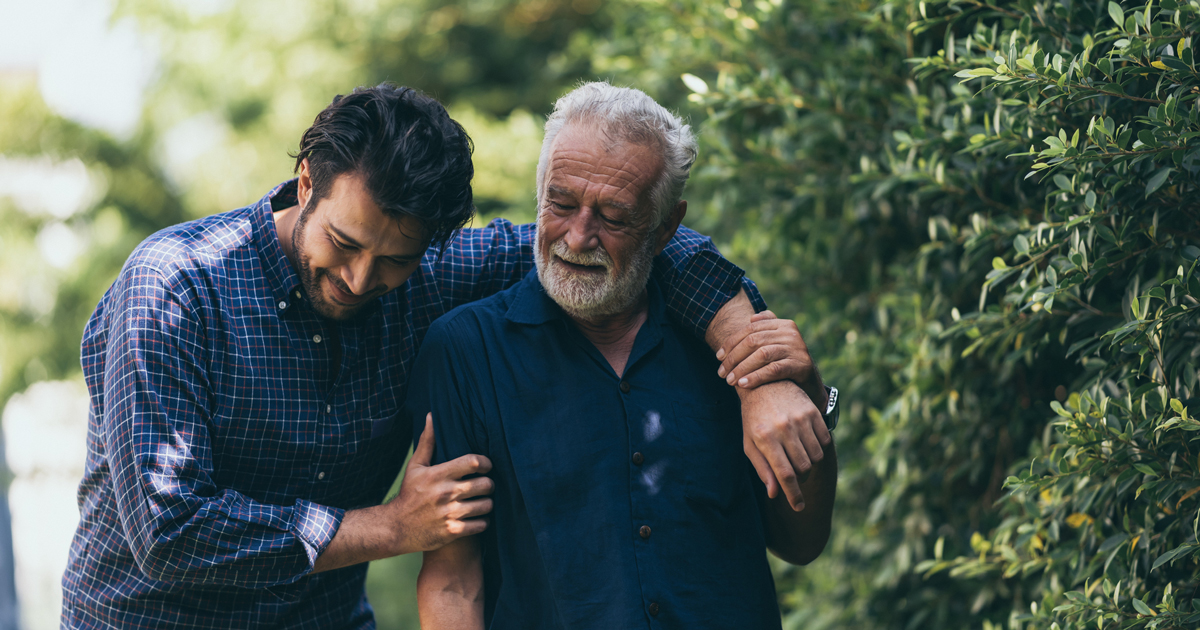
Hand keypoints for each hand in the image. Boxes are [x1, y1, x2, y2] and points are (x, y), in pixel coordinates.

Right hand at [386, 414, 493, 553]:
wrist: (395, 528)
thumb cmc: (409, 494)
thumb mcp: (415, 467)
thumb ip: (427, 442)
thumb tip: (432, 416)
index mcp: (438, 475)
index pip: (473, 462)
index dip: (485, 463)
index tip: (485, 466)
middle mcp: (445, 493)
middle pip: (485, 484)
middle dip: (489, 484)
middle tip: (485, 485)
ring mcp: (449, 514)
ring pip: (486, 505)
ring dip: (487, 503)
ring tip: (482, 502)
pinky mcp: (452, 532)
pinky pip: (481, 525)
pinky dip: (482, 521)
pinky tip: (477, 518)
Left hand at [717, 310, 826, 408]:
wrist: (811, 384)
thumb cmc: (787, 363)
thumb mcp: (777, 344)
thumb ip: (765, 329)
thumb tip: (751, 318)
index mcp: (783, 324)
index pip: (750, 329)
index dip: (731, 343)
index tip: (718, 357)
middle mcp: (791, 333)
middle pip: (754, 341)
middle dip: (734, 357)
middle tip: (722, 373)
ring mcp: (797, 348)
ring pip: (762, 355)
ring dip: (742, 368)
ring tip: (730, 381)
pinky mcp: (801, 365)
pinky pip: (774, 369)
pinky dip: (756, 377)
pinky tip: (743, 384)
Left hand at [738, 381, 830, 511]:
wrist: (764, 384)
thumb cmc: (753, 419)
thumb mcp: (750, 444)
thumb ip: (762, 469)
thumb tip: (774, 493)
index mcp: (765, 438)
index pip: (784, 474)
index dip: (793, 495)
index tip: (798, 507)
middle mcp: (784, 428)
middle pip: (803, 467)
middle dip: (800, 477)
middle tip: (793, 472)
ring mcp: (800, 418)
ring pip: (815, 456)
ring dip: (809, 462)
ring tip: (797, 455)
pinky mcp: (812, 411)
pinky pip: (824, 441)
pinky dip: (818, 448)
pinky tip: (806, 442)